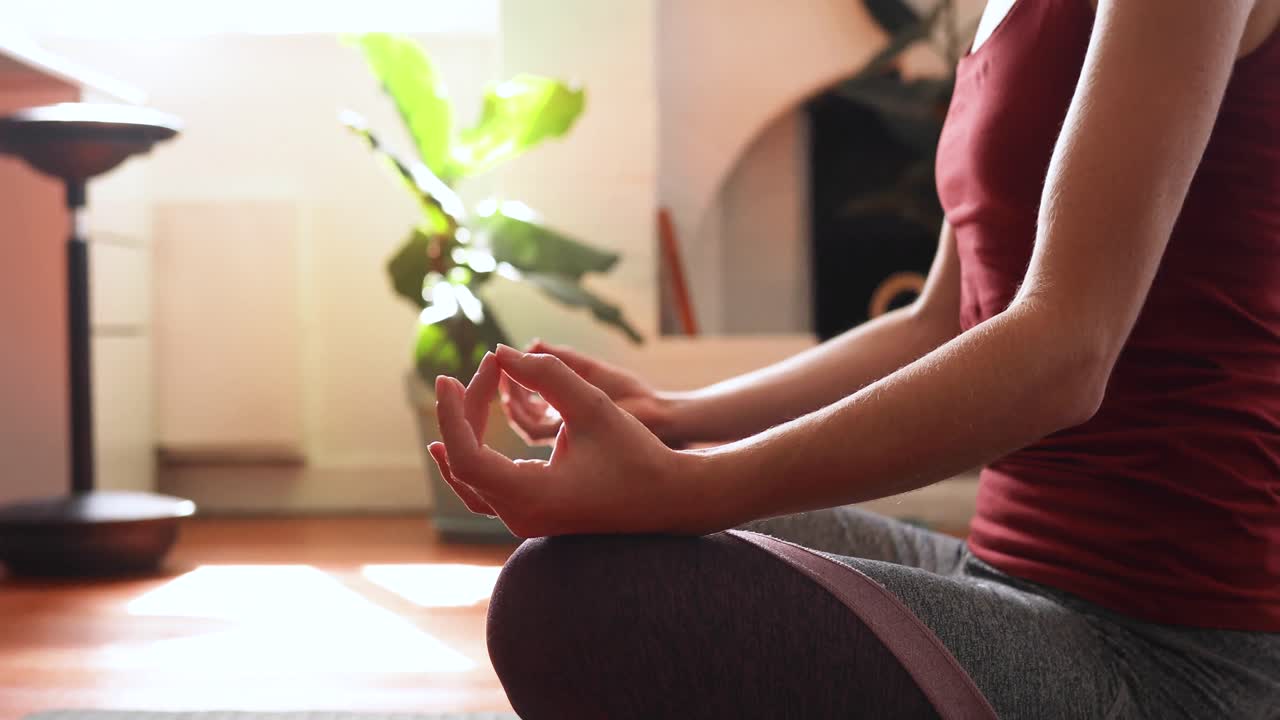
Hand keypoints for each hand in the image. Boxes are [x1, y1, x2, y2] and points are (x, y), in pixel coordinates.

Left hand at [428, 345, 689, 537]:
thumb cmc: (637, 454)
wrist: (670, 499)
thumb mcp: (592, 405)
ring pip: (469, 483)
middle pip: (464, 463)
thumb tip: (502, 353)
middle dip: (465, 412)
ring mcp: (525, 522)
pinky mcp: (533, 517)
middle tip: (486, 369)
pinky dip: (469, 464)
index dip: (452, 413)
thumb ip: (547, 375)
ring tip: (455, 399)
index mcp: (532, 496)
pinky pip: (484, 492)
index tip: (448, 377)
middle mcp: (520, 517)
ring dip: (461, 438)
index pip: (466, 456)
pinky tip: (454, 444)